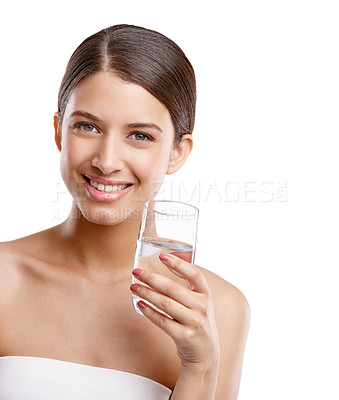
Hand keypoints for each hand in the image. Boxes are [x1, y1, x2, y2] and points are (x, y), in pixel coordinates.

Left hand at [130, 253, 219, 371]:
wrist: (206, 352)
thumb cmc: (197, 319)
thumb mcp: (199, 300)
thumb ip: (186, 283)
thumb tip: (166, 258)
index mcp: (206, 294)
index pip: (194, 274)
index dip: (178, 264)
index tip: (162, 256)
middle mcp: (202, 307)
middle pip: (173, 288)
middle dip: (151, 278)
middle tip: (136, 272)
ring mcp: (194, 322)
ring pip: (165, 304)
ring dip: (146, 293)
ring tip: (133, 286)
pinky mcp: (184, 336)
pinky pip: (162, 321)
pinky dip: (149, 312)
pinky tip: (139, 304)